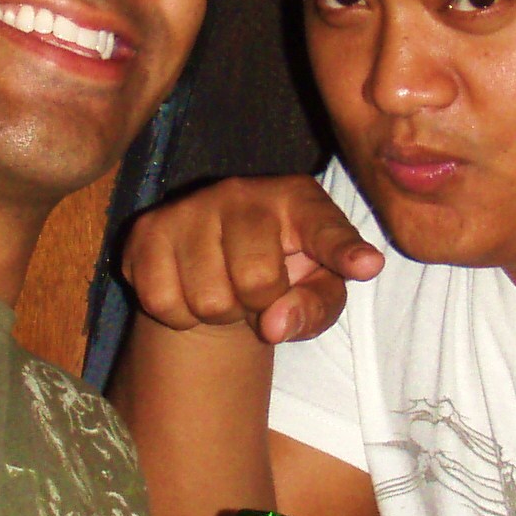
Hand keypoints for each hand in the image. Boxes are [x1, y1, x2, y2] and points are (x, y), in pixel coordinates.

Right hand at [123, 176, 385, 343]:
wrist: (215, 265)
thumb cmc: (284, 274)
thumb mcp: (317, 292)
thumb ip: (313, 308)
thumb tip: (275, 323)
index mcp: (300, 202)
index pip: (325, 229)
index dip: (344, 251)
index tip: (366, 266)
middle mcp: (244, 192)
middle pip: (256, 281)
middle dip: (257, 307)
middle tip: (255, 297)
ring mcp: (192, 206)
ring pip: (207, 299)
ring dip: (218, 315)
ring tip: (224, 292)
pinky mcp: (149, 229)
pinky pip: (162, 301)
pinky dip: (178, 316)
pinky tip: (189, 292)